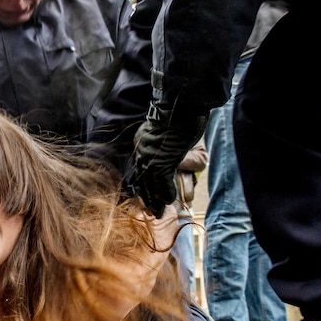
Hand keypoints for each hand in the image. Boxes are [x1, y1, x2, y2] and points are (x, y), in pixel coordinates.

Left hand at [129, 103, 207, 217]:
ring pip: (152, 186)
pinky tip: (171, 201)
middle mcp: (142, 153)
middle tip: (152, 212)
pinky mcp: (163, 163)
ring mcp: (151, 160)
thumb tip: (169, 157)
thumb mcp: (163, 130)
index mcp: (140, 144)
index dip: (143, 187)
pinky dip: (168, 194)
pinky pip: (164, 185)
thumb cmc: (177, 115)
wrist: (181, 107)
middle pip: (142, 182)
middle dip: (148, 199)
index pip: (139, 171)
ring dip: (157, 201)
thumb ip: (160, 143)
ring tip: (161, 213)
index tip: (146, 199)